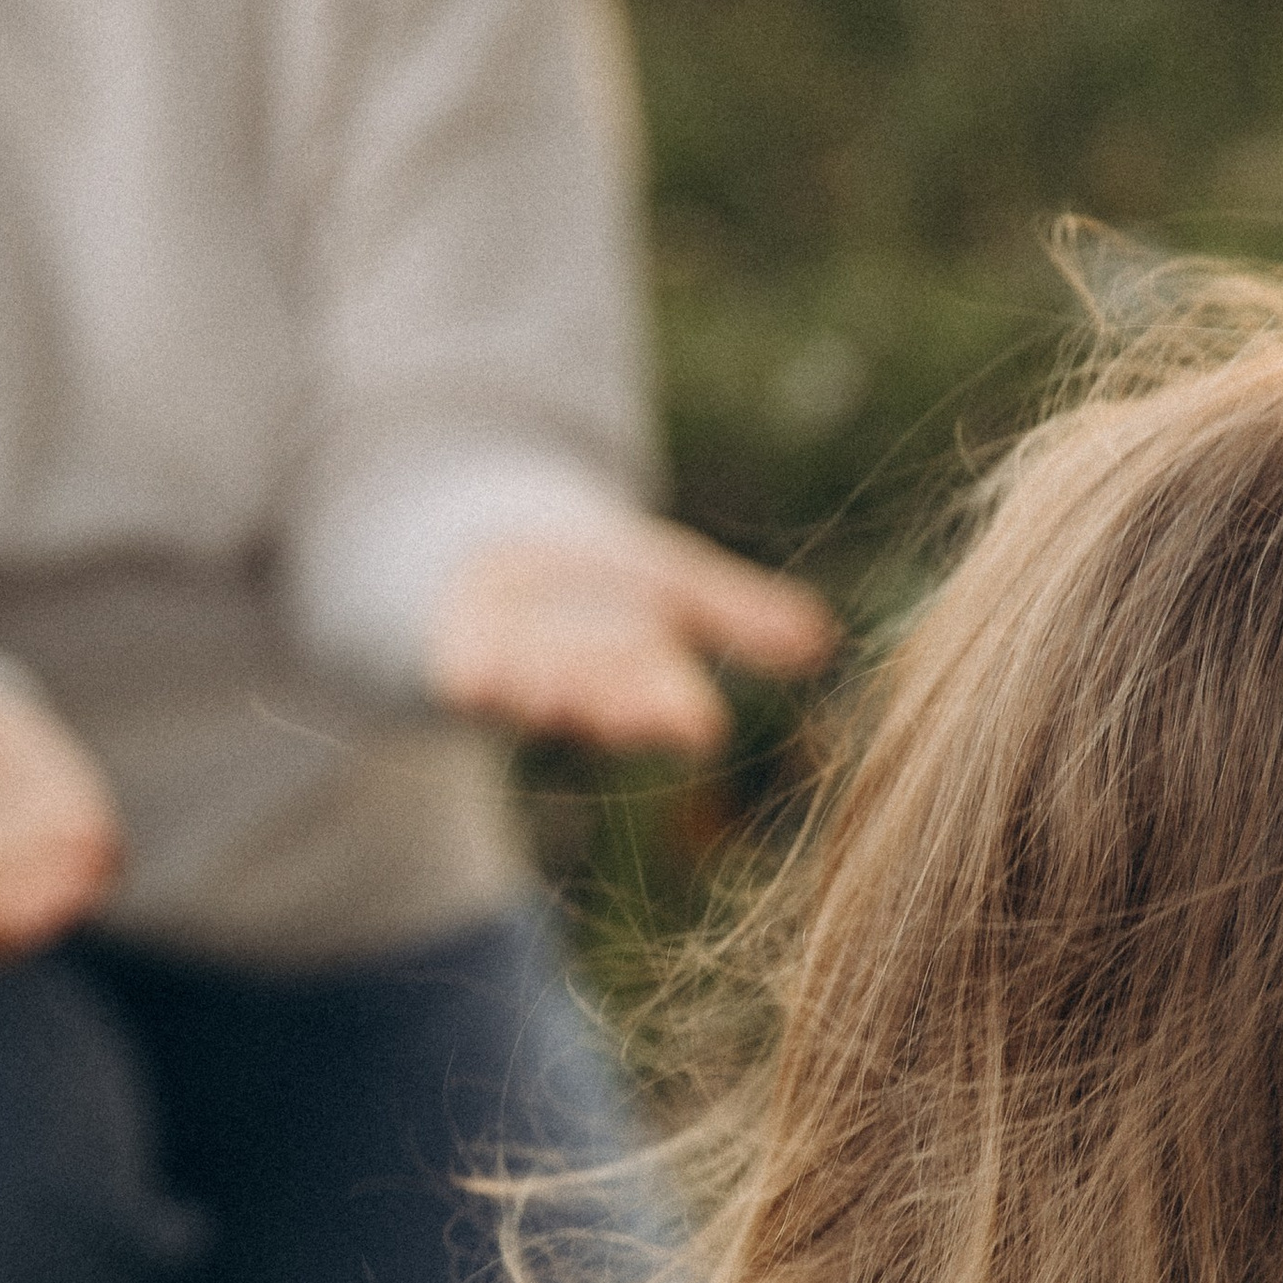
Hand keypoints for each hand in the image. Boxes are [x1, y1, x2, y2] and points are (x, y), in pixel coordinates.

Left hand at [425, 520, 835, 755]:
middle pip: (606, 700)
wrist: (496, 558)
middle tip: (639, 714)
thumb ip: (739, 613)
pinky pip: (466, 677)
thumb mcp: (675, 584)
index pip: (666, 699)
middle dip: (620, 706)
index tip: (696, 724)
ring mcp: (520, 679)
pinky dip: (473, 677)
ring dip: (550, 693)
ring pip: (538, 691)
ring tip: (561, 695)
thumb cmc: (600, 583)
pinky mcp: (459, 662)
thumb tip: (823, 642)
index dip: (675, 711)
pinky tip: (474, 676)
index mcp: (641, 676)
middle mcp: (584, 689)